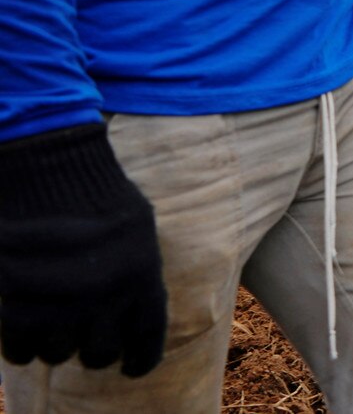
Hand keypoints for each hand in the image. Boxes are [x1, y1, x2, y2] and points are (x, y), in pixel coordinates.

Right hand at [0, 124, 166, 376]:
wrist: (48, 169)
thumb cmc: (92, 192)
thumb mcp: (136, 227)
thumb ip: (138, 272)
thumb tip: (137, 314)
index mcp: (144, 277)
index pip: (148, 337)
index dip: (141, 359)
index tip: (131, 369)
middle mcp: (109, 298)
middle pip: (98, 355)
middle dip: (87, 348)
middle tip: (78, 334)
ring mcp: (64, 306)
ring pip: (57, 353)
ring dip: (51, 340)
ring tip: (47, 314)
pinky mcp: (20, 309)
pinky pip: (21, 350)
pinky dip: (19, 343)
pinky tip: (18, 323)